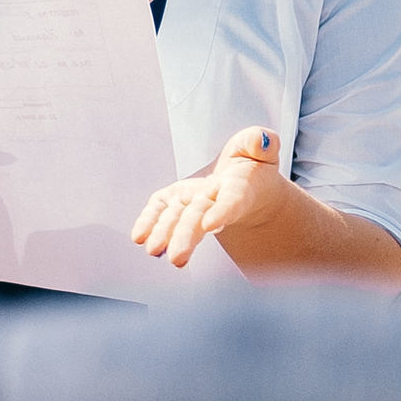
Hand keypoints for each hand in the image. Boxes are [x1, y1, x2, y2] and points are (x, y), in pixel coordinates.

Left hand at [131, 127, 288, 267]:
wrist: (248, 186)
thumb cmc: (254, 164)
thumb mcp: (262, 150)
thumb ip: (262, 143)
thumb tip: (261, 141)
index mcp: (240, 186)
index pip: (233, 199)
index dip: (223, 211)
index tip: (210, 225)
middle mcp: (214, 199)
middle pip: (199, 217)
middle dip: (186, 236)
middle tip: (176, 258)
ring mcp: (194, 201)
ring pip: (179, 218)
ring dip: (166, 234)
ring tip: (153, 250)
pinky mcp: (176, 199)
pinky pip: (161, 210)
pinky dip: (150, 222)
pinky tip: (138, 236)